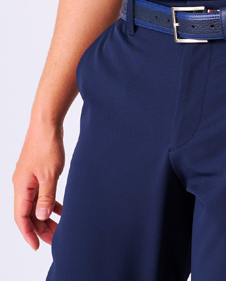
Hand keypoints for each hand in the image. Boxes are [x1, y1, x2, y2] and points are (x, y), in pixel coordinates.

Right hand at [13, 120, 64, 249]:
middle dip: (40, 227)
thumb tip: (42, 217)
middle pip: (28, 213)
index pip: (21, 217)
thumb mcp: (49, 174)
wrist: (47, 122)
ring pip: (35, 204)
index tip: (37, 246)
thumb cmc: (47, 145)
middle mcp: (22, 184)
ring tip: (59, 227)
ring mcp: (29, 178)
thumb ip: (46, 197)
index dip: (28, 233)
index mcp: (21, 186)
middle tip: (55, 239)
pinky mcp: (37, 171)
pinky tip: (61, 209)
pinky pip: (41, 193)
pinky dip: (50, 202)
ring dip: (46, 216)